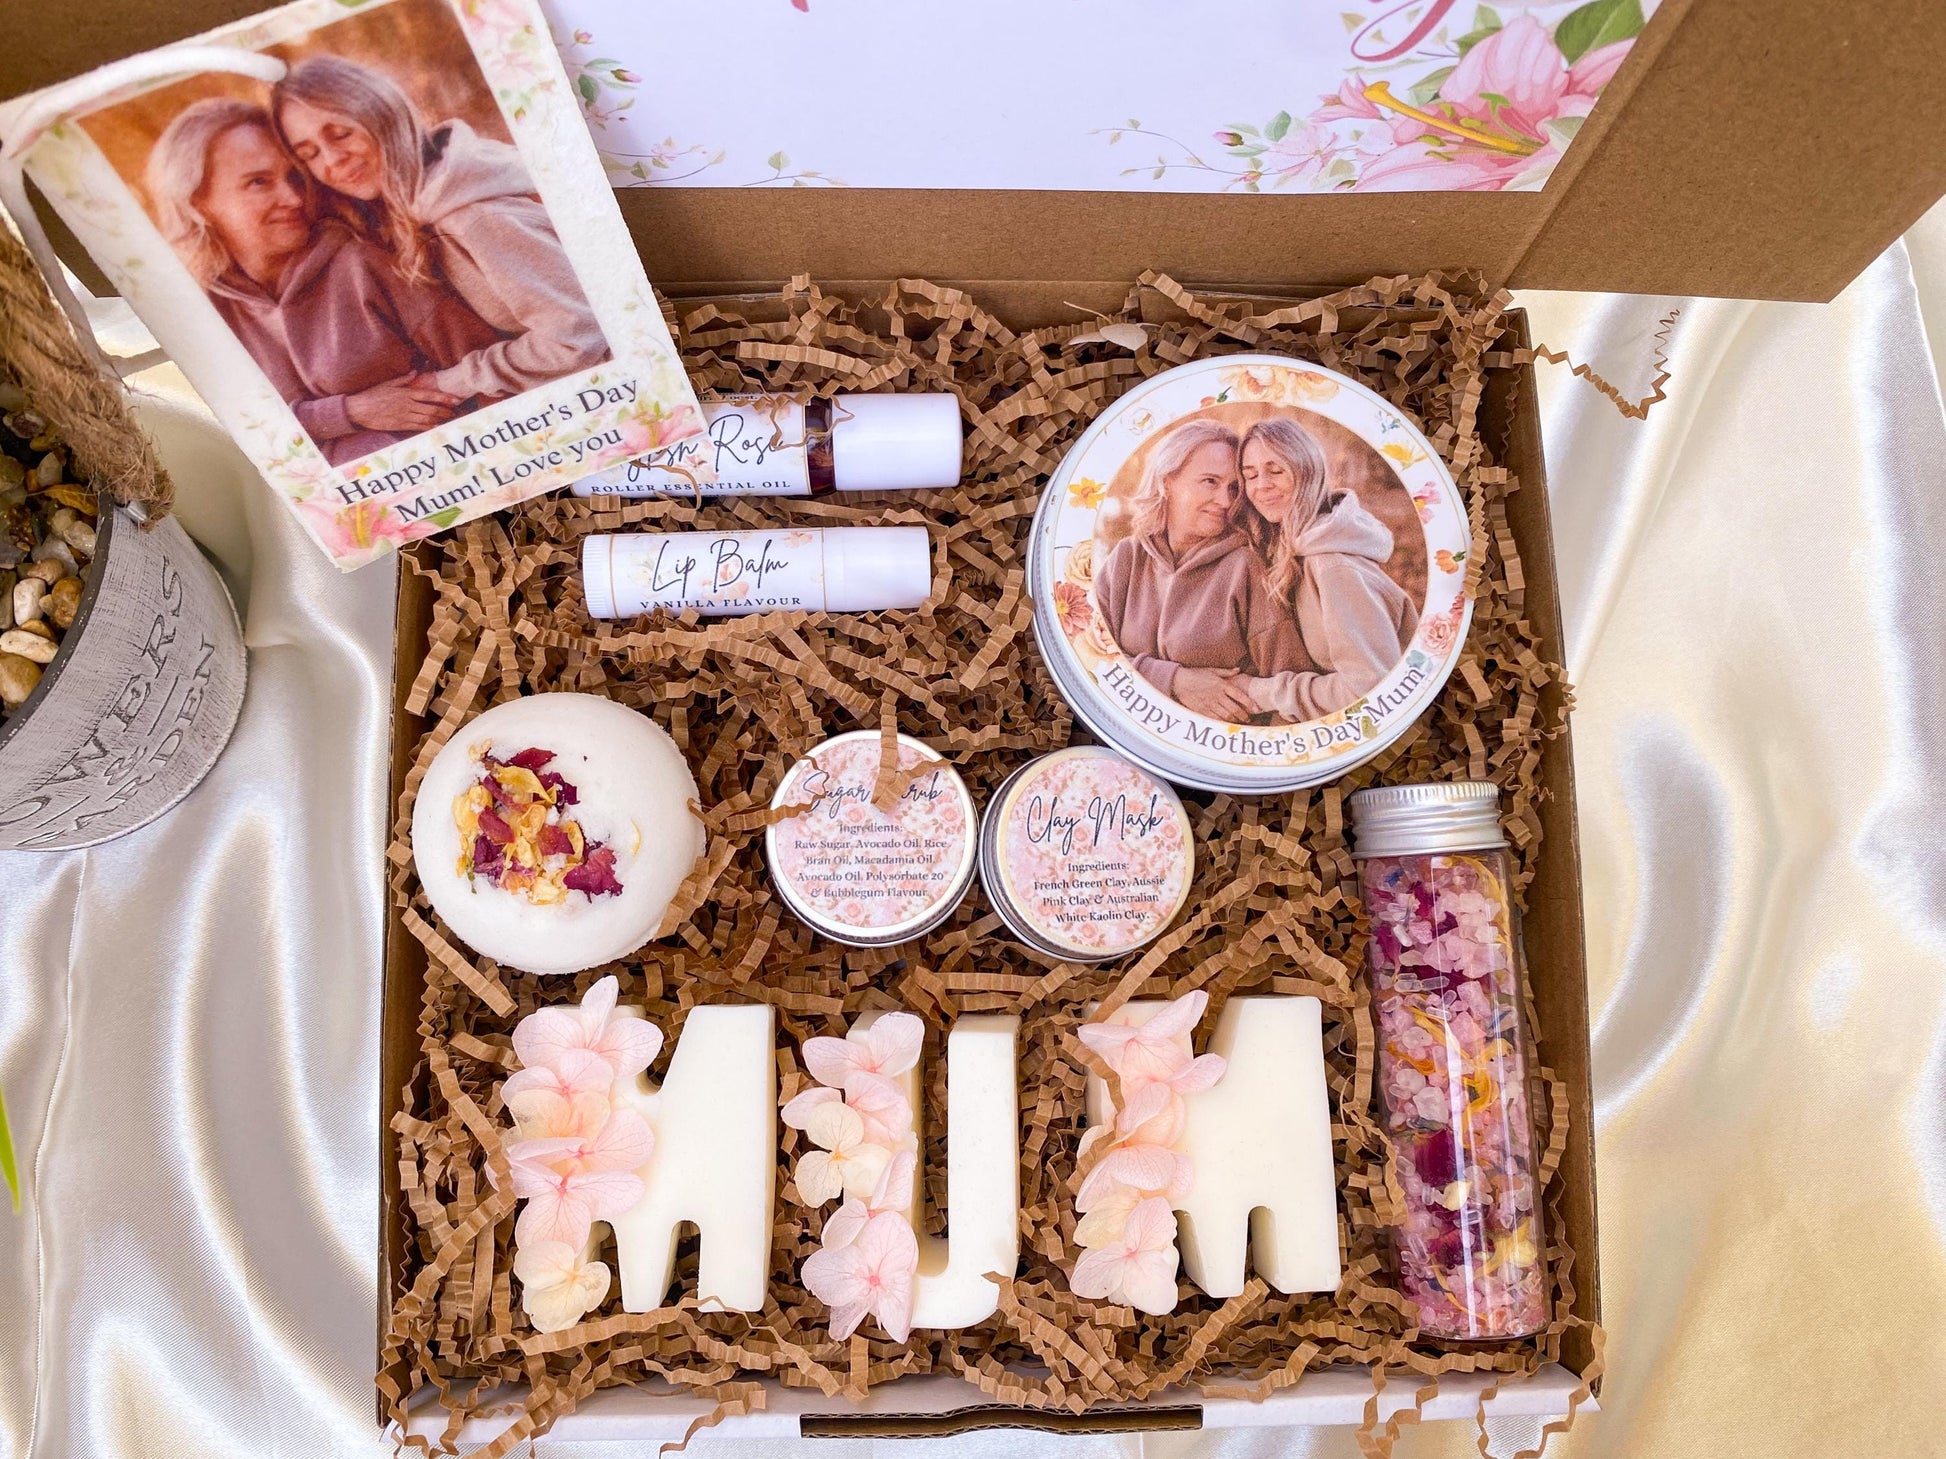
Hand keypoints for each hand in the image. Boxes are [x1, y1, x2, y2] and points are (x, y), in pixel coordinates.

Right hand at [344, 373, 462, 433]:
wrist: (358, 409)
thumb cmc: (372, 395)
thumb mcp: (387, 384)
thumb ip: (403, 379)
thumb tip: (415, 371)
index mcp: (406, 393)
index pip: (430, 395)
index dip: (445, 398)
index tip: (456, 400)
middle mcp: (407, 405)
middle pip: (432, 409)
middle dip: (446, 411)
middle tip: (455, 412)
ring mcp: (405, 416)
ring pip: (427, 419)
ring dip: (440, 420)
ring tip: (449, 419)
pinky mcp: (400, 425)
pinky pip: (419, 427)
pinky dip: (429, 427)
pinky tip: (437, 427)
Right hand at [1171, 666, 1256, 720]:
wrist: (1179, 681)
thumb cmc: (1196, 674)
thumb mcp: (1212, 670)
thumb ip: (1226, 672)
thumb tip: (1238, 670)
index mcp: (1221, 684)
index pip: (1239, 695)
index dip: (1249, 703)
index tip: (1256, 708)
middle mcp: (1217, 695)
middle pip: (1234, 709)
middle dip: (1244, 715)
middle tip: (1248, 718)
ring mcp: (1209, 704)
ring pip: (1226, 716)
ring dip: (1235, 720)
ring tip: (1240, 722)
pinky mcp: (1202, 710)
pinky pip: (1215, 719)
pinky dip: (1223, 723)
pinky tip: (1227, 724)